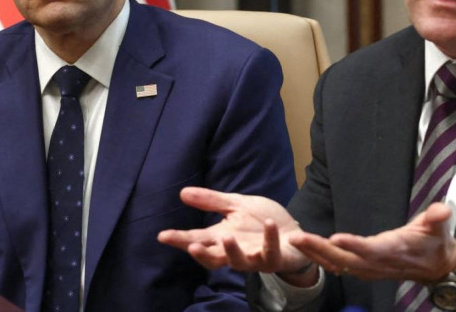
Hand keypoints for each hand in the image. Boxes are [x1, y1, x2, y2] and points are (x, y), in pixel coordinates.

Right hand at [158, 187, 314, 282]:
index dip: (180, 239)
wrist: (292, 233)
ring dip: (233, 251)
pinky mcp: (274, 259)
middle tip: (191, 245)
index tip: (163, 236)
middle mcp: (235, 252)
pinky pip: (271, 252)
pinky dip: (270, 238)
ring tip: (226, 237)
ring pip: (240, 262)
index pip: (197, 240)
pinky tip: (270, 224)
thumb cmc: (261, 222)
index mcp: (223, 238)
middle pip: (213, 258)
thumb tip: (182, 193)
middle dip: (201, 253)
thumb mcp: (236, 206)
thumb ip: (212, 202)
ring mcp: (254, 258)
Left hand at [288, 202, 455, 282]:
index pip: (371, 249)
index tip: (334, 238)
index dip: (354, 245)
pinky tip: (305, 250)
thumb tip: (443, 210)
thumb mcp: (440, 227)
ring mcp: (369, 269)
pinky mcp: (364, 269)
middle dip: (319, 249)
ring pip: (337, 264)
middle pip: (345, 259)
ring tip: (294, 241)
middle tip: (297, 238)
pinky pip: (338, 266)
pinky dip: (320, 259)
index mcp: (394, 250)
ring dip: (314, 254)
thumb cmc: (435, 242)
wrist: (437, 267)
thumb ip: (438, 218)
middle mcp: (378, 262)